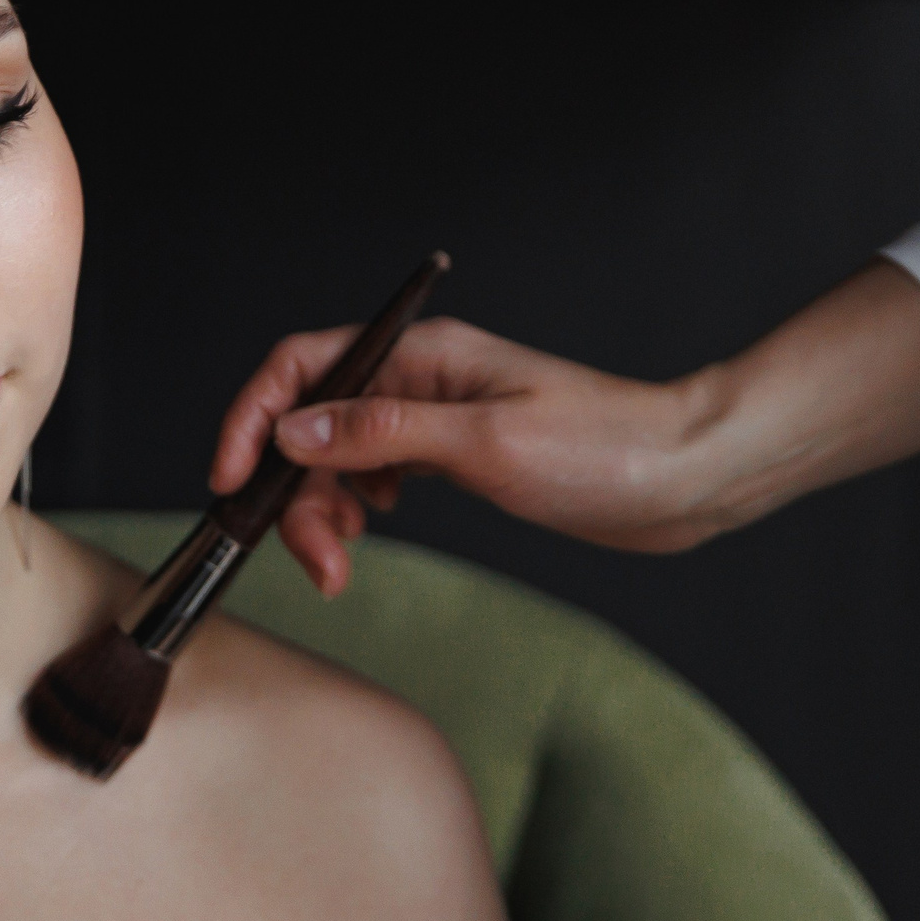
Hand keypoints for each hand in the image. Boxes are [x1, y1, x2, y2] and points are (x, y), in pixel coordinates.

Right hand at [207, 262, 919, 595]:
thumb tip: (292, 430)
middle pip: (312, 422)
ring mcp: (438, 418)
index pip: (302, 366)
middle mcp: (421, 379)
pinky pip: (375, 475)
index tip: (231, 480)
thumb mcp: (488, 445)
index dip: (252, 418)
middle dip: (293, 491)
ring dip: (324, 510)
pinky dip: (356, 508)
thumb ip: (382, 437)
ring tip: (341, 564)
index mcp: (424, 356)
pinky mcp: (456, 456)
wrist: (688, 476)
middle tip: (315, 561)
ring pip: (339, 456)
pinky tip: (373, 531)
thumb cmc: (609, 449)